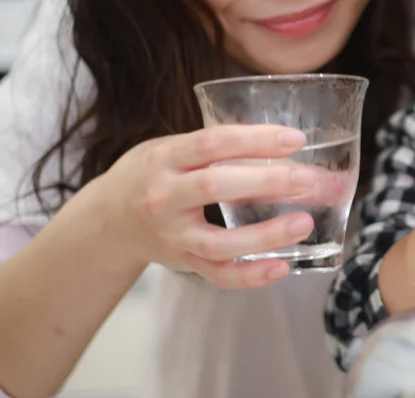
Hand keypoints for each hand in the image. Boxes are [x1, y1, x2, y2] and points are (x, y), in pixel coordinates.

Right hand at [88, 124, 317, 288]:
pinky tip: (282, 267)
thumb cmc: (152, 175)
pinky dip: (250, 276)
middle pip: (215, 187)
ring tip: (304, 223)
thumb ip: (216, 148)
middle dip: (266, 182)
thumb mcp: (171, 149)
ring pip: (218, 242)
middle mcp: (164, 197)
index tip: (295, 139)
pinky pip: (218, 275)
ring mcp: (172, 236)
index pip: (212, 143)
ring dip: (265, 235)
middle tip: (307, 179)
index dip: (255, 139)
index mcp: (164, 158)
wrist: (107, 221)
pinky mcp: (182, 263)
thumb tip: (283, 145)